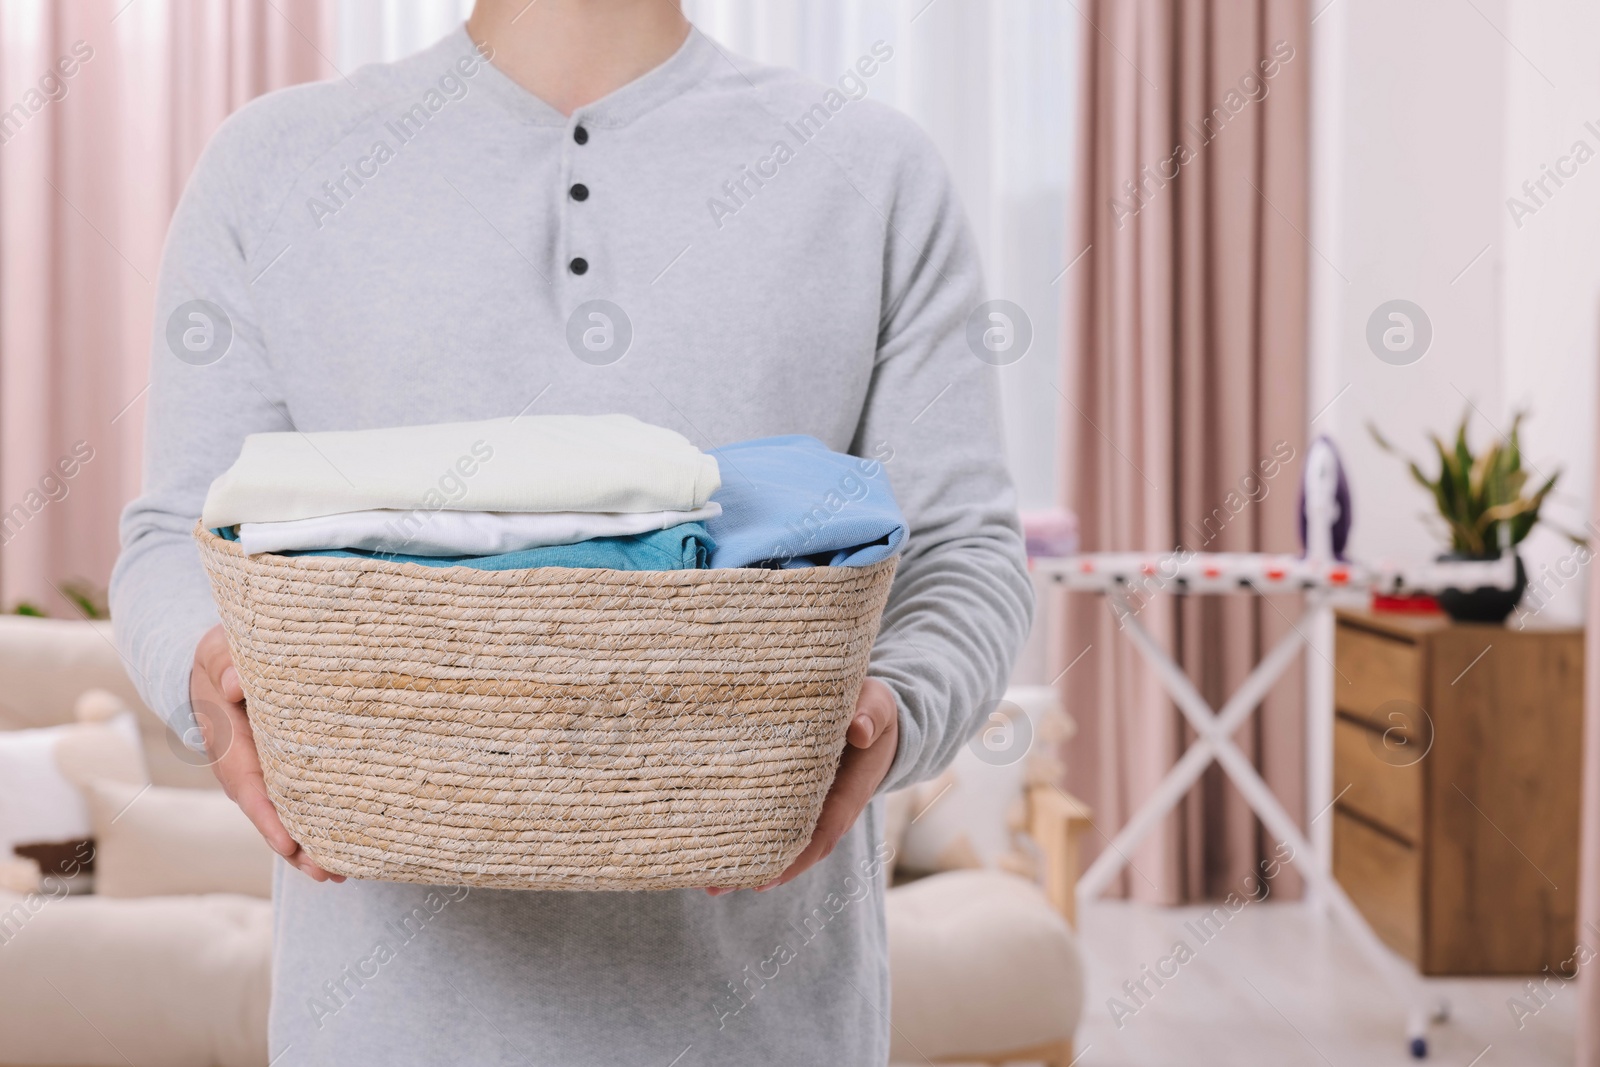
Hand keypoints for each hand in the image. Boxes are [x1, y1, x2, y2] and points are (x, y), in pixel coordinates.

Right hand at [190, 625, 342, 882]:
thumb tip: (233, 685)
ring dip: (307, 847)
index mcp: (229, 743)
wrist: (218, 664)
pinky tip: (342, 848)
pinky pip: (295, 802)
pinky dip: (313, 826)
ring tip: (339, 874)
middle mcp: (244, 767)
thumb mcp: (217, 651)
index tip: (288, 843)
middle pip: (269, 815)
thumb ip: (224, 664)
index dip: (268, 816)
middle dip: (295, 847)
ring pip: (283, 816)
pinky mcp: (280, 770)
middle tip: (329, 872)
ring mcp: (261, 773)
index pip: (248, 786)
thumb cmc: (221, 657)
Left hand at [707, 677, 898, 894]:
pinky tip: (713, 845)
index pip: (822, 835)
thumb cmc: (874, 710)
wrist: (872, 714)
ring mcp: (809, 806)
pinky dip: (745, 836)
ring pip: (778, 841)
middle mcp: (827, 809)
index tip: (766, 879)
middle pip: (793, 851)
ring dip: (746, 861)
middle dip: (758, 871)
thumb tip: (859, 730)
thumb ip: (872, 715)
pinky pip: (770, 820)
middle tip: (716, 888)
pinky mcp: (793, 796)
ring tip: (705, 882)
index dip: (795, 859)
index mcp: (849, 794)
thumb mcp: (878, 705)